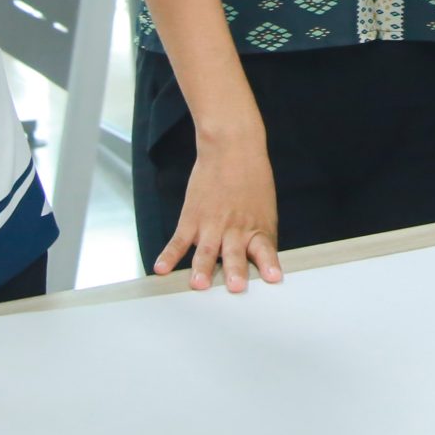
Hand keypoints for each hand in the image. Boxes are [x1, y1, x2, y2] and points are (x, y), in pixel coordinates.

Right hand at [154, 136, 280, 292]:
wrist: (232, 147)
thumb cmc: (252, 179)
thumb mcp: (264, 208)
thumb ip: (260, 236)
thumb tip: (260, 262)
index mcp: (257, 227)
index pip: (265, 250)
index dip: (268, 264)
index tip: (273, 278)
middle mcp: (235, 229)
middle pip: (235, 253)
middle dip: (235, 270)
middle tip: (235, 286)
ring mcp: (211, 225)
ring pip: (206, 251)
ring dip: (202, 268)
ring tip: (198, 284)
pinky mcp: (191, 218)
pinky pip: (179, 241)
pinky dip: (169, 255)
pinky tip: (161, 268)